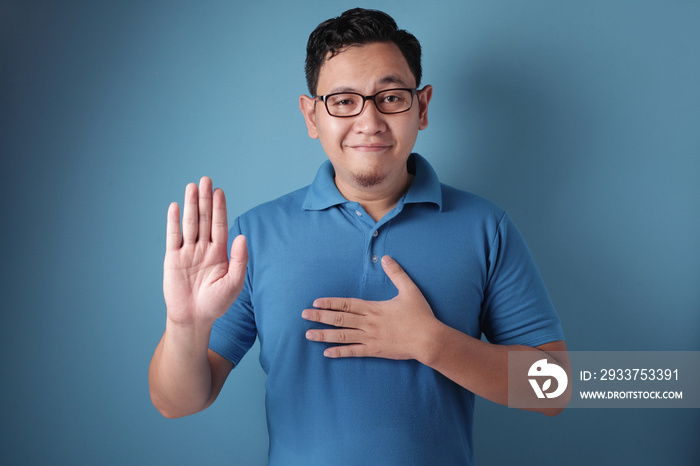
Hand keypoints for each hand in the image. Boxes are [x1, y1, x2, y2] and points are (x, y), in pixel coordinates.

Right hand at [163, 176, 247, 326]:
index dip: (219, 208)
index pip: (220, 225)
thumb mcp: (234, 283)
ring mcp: (188, 252)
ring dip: (190, 205)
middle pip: (204, 219)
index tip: (219, 191)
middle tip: (206, 180)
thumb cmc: (216, 303)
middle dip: (205, 200)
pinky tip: (175, 206)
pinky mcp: (172, 258)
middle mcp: (204, 248)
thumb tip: (242, 237)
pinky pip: (173, 236)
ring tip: (192, 187)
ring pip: (190, 224)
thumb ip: (239, 260)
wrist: (194, 318)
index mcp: (220, 252)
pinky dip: (174, 222)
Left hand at [302, 256, 439, 359]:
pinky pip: (353, 352)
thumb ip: (397, 274)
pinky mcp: (375, 351)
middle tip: (304, 315)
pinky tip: (326, 353)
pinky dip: (339, 352)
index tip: (316, 302)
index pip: (347, 304)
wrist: (428, 339)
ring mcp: (370, 338)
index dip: (330, 303)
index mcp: (374, 308)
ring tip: (308, 334)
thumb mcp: (410, 290)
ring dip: (324, 335)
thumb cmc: (420, 315)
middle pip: (339, 319)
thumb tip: (387, 257)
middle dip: (320, 317)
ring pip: (342, 336)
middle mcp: (368, 323)